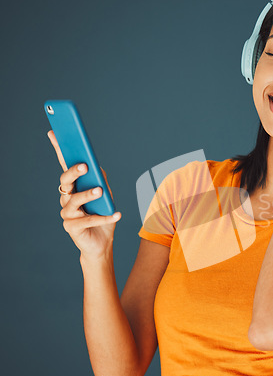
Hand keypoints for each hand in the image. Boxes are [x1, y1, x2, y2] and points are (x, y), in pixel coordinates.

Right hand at [47, 130, 120, 257]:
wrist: (102, 242)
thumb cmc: (102, 215)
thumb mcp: (106, 195)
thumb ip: (100, 181)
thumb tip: (96, 167)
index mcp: (73, 187)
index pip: (64, 166)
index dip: (59, 150)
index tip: (54, 133)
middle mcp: (66, 198)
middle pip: (65, 182)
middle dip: (73, 172)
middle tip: (84, 166)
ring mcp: (67, 214)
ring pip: (73, 201)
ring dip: (87, 195)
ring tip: (100, 191)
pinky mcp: (71, 228)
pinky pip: (88, 220)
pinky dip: (103, 217)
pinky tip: (116, 214)